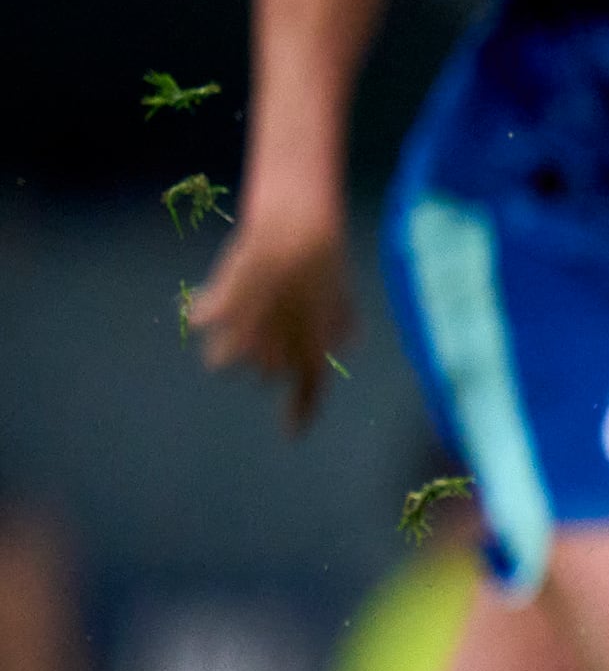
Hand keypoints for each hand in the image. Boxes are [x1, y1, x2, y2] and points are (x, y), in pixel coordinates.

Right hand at [186, 194, 356, 432]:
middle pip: (264, 374)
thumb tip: (342, 343)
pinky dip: (205, 311)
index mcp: (314, 353)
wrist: (299, 234)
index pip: (307, 394)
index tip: (291, 435)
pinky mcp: (219, 313)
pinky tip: (207, 300)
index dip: (298, 415)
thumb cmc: (325, 264)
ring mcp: (246, 336)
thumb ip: (341, 327)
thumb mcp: (343, 300)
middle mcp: (278, 353)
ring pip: (224, 361)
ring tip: (239, 318)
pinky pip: (202, 320)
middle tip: (273, 322)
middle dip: (266, 356)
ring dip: (230, 345)